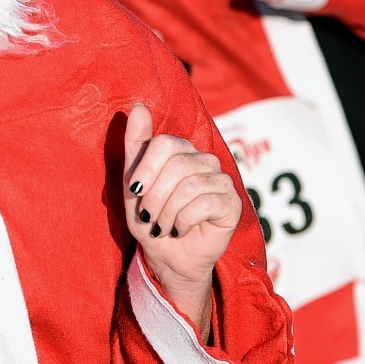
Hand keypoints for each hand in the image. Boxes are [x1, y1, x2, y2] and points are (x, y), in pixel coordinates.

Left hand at [123, 104, 240, 337]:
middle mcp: (204, 159)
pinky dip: (184, 221)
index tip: (134, 192)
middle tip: (149, 217)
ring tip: (163, 226)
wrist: (167, 256)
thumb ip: (136, 144)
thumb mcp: (132, 183)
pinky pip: (205, 203)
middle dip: (155, 197)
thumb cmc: (149, 218)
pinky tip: (181, 229)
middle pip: (176, 165)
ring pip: (189, 186)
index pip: (164, 143)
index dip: (146, 169)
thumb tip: (137, 107)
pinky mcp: (233, 203)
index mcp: (181, 149)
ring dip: (167, 212)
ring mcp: (221, 180)